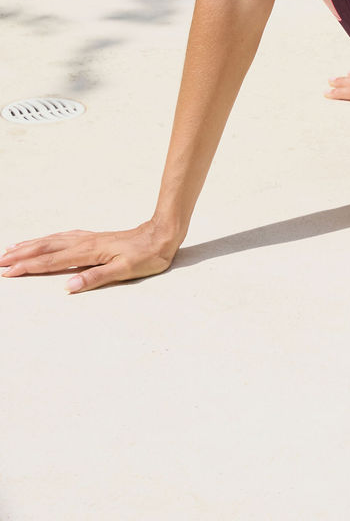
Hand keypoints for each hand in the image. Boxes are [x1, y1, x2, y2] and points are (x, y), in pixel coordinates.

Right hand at [0, 221, 179, 293]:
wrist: (163, 233)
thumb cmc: (147, 255)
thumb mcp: (125, 270)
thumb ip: (95, 278)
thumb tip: (68, 286)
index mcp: (89, 252)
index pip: (51, 260)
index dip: (28, 266)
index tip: (8, 271)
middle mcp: (85, 242)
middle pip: (47, 247)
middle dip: (22, 254)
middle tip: (0, 260)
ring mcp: (90, 238)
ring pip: (54, 240)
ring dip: (32, 245)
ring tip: (13, 248)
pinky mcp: (95, 238)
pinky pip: (64, 237)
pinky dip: (49, 239)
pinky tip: (46, 240)